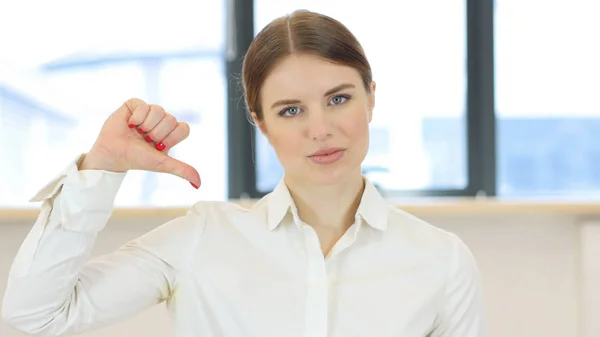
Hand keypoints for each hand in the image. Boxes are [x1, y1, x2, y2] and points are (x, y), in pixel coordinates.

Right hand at [81, 98, 200, 188]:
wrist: (113, 155)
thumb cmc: (137, 160)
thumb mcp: (162, 165)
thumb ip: (182, 170)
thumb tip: (199, 185)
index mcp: (170, 133)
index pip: (183, 128)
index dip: (171, 138)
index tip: (159, 146)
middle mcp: (161, 121)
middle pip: (171, 119)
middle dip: (157, 133)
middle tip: (145, 140)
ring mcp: (149, 112)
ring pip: (158, 110)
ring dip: (146, 125)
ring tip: (137, 132)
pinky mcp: (135, 105)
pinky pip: (144, 105)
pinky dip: (136, 117)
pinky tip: (130, 125)